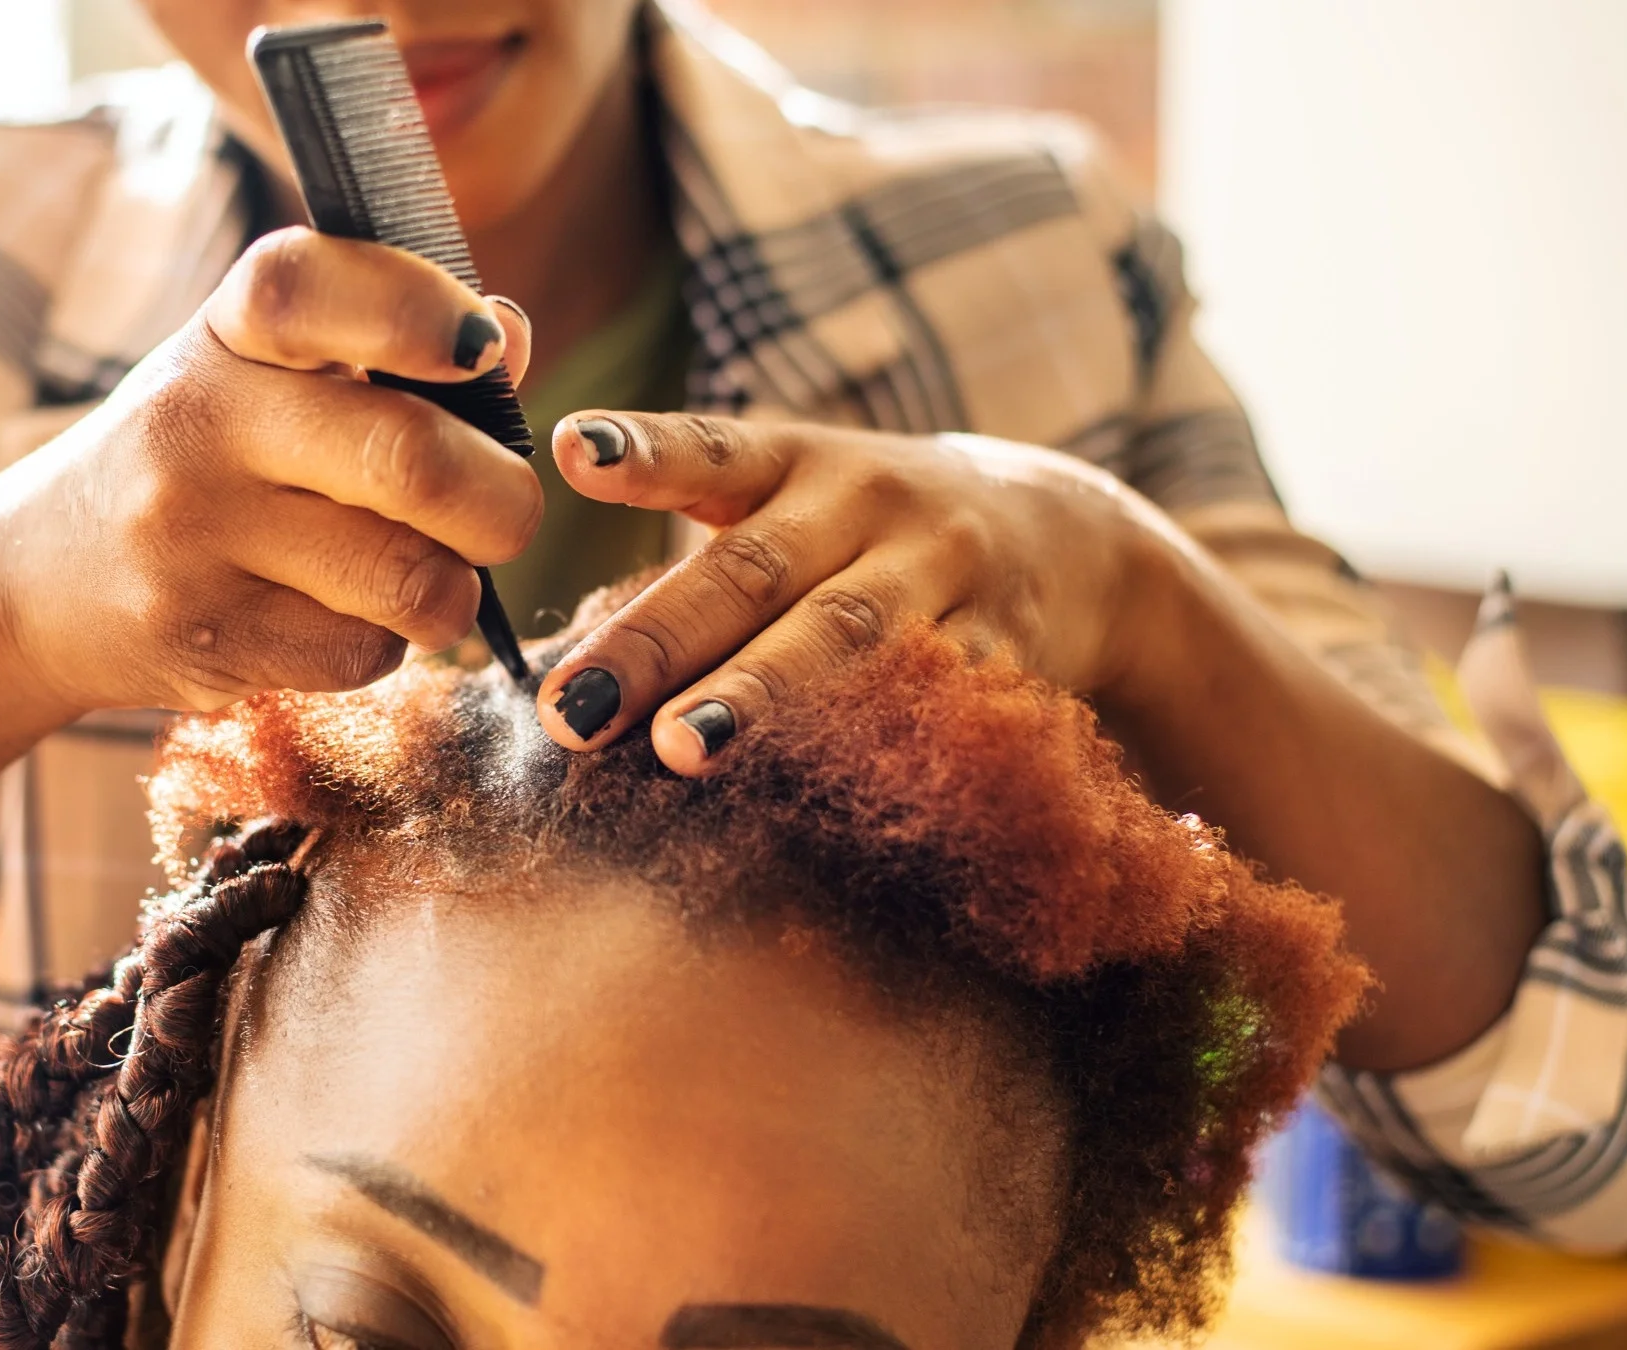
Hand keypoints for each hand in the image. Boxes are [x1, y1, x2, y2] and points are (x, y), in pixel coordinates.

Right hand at [0, 226, 538, 713]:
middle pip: (408, 456)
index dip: (418, 308)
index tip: (480, 348)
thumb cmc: (196, 458)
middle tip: (503, 510)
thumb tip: (510, 334)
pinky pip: (364, 653)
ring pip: (407, 576)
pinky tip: (337, 615)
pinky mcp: (206, 642)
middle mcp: (195, 424)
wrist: (35, 584)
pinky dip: (384, 643)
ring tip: (420, 573)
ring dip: (451, 589)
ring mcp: (192, 540)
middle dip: (500, 497)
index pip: (311, 287)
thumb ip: (390, 347)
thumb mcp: (266, 376)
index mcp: (223, 332)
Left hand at [532, 413, 1170, 773]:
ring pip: (845, 635)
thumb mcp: (790, 510)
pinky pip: (930, 702)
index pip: (712, 451)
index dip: (643, 452)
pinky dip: (871, 744)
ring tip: (682, 749)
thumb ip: (693, 572)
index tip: (572, 452)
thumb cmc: (862, 538)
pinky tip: (815, 792)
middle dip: (658, 642)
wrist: (1062, 537)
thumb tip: (564, 683)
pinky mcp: (1004, 646)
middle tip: (576, 708)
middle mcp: (867, 504)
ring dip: (759, 694)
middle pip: (752, 572)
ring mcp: (942, 571)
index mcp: (796, 463)